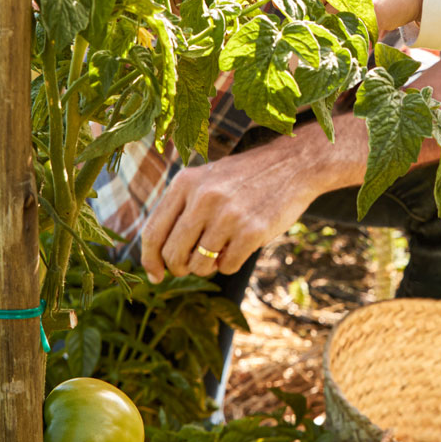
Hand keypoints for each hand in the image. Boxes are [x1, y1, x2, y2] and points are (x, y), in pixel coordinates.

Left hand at [138, 141, 321, 282]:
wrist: (291, 165)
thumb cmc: (243, 178)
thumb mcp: (205, 180)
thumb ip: (180, 210)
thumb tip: (158, 259)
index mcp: (185, 183)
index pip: (153, 232)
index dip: (150, 260)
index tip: (155, 276)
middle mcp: (203, 197)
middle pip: (173, 254)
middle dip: (180, 268)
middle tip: (190, 266)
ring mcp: (228, 215)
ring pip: (199, 265)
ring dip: (207, 267)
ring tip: (220, 250)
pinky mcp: (252, 231)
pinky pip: (226, 267)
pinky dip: (230, 264)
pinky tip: (240, 246)